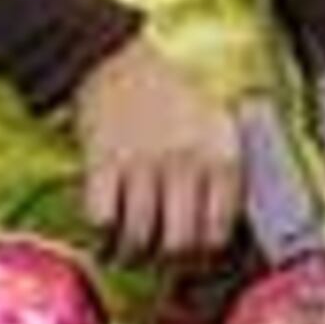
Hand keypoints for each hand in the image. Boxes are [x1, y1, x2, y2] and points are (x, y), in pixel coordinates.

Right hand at [68, 36, 243, 263]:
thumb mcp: (218, 127)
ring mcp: (143, 163)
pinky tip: (104, 231)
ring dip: (130, 256)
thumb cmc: (172, 100)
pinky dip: (100, 235)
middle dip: (167, 265)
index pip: (218, 234)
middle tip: (159, 262)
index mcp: (222, 156)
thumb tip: (225, 241)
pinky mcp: (102, 161)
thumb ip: (225, 177)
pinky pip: (101, 220)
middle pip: (179, 245)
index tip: (192, 261)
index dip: (203, 258)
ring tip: (128, 254)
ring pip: (138, 239)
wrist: (116, 58)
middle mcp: (186, 162)